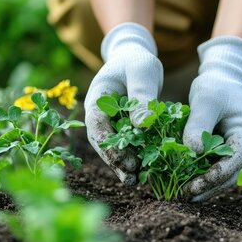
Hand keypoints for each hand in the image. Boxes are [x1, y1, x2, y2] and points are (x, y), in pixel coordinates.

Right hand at [85, 22, 162, 183]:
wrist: (134, 60)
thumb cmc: (137, 62)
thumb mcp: (143, 72)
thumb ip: (141, 95)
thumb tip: (142, 125)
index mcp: (97, 98)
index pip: (97, 125)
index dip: (109, 145)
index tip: (125, 160)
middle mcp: (97, 114)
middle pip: (102, 142)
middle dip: (115, 161)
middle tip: (132, 177)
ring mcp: (106, 123)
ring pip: (111, 148)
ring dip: (122, 164)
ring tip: (136, 181)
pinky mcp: (119, 129)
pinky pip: (123, 146)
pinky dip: (132, 158)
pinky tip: (144, 172)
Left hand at [183, 36, 241, 200]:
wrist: (223, 77)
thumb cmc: (217, 85)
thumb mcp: (206, 99)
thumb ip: (199, 124)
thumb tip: (191, 152)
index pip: (235, 160)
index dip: (216, 175)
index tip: (195, 185)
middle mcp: (241, 144)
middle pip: (229, 174)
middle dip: (209, 186)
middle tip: (186, 195)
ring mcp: (231, 148)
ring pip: (221, 174)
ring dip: (204, 186)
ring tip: (182, 195)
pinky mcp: (219, 149)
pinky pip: (210, 167)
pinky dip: (198, 176)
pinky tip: (180, 182)